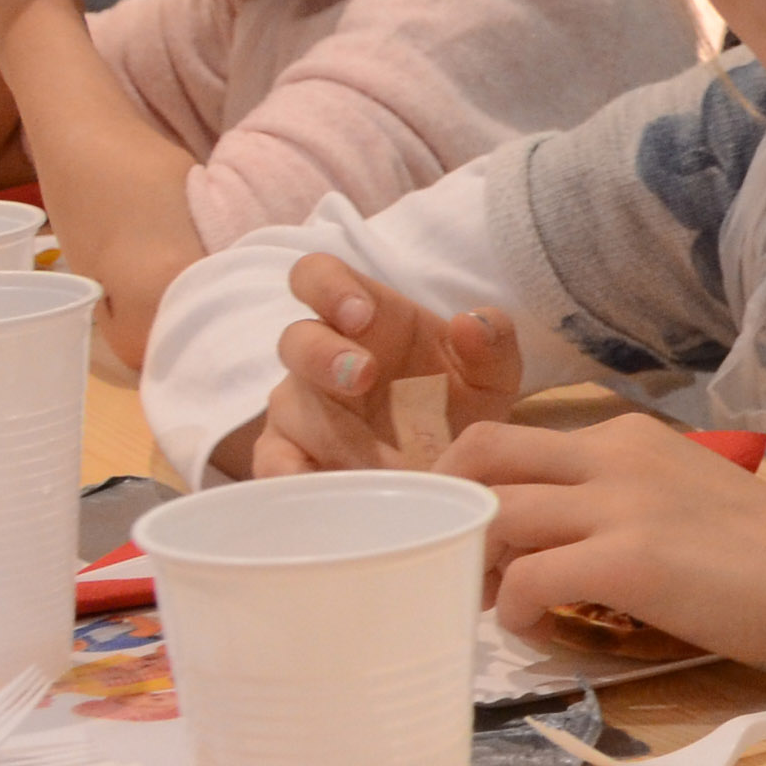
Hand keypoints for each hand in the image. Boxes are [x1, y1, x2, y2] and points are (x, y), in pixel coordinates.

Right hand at [256, 252, 528, 472]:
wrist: (456, 467)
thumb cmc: (457, 403)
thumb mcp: (493, 374)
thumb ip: (493, 342)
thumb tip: (469, 321)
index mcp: (366, 319)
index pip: (318, 276)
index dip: (328, 287)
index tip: (361, 313)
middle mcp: (321, 358)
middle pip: (295, 340)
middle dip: (324, 355)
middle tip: (362, 375)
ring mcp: (302, 409)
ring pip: (286, 407)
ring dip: (323, 429)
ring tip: (367, 456)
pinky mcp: (292, 457)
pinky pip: (272, 464)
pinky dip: (289, 476)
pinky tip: (321, 489)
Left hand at [440, 417, 765, 668]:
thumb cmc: (761, 553)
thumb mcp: (677, 498)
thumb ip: (612, 500)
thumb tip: (544, 540)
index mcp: (626, 438)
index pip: (509, 437)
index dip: (468, 485)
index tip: (465, 532)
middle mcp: (615, 455)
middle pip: (482, 452)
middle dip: (447, 506)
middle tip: (455, 561)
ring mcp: (621, 505)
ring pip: (495, 515)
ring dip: (474, 566)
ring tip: (493, 603)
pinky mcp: (630, 560)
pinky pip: (529, 580)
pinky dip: (514, 611)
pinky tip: (536, 629)